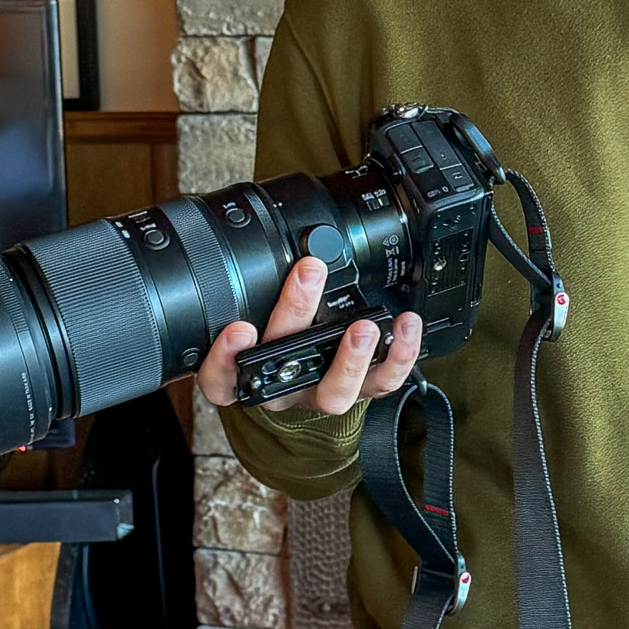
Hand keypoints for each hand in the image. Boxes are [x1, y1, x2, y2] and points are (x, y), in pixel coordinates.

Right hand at [195, 256, 422, 416]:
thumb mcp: (259, 313)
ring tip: (364, 325)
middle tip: (308, 274)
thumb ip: (258, 287)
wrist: (310, 381)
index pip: (223, 380)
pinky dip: (398, 356)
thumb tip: (270, 235)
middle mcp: (283, 388)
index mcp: (249, 375)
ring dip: (351, 358)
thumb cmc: (280, 342)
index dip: (224, 360)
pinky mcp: (359, 391)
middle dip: (295, 316)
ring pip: (334, 392)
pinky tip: (405, 326)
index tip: (239, 328)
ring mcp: (321, 393)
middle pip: (282, 367)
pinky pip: (381, 383)